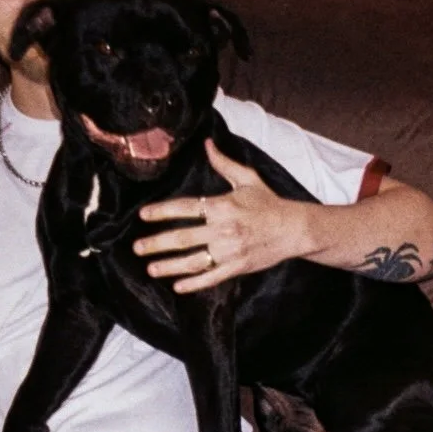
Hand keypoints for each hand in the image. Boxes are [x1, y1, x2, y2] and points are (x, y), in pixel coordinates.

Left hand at [134, 139, 312, 291]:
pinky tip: (177, 286)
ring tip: (151, 268)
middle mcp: (223, 230)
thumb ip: (224, 164)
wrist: (295, 229)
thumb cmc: (269, 203)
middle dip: (157, 244)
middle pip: (182, 238)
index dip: (162, 211)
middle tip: (138, 248)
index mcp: (223, 206)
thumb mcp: (247, 179)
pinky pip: (211, 277)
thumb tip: (207, 144)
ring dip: (169, 266)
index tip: (143, 216)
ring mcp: (230, 252)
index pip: (185, 208)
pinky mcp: (237, 267)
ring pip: (193, 261)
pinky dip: (193, 283)